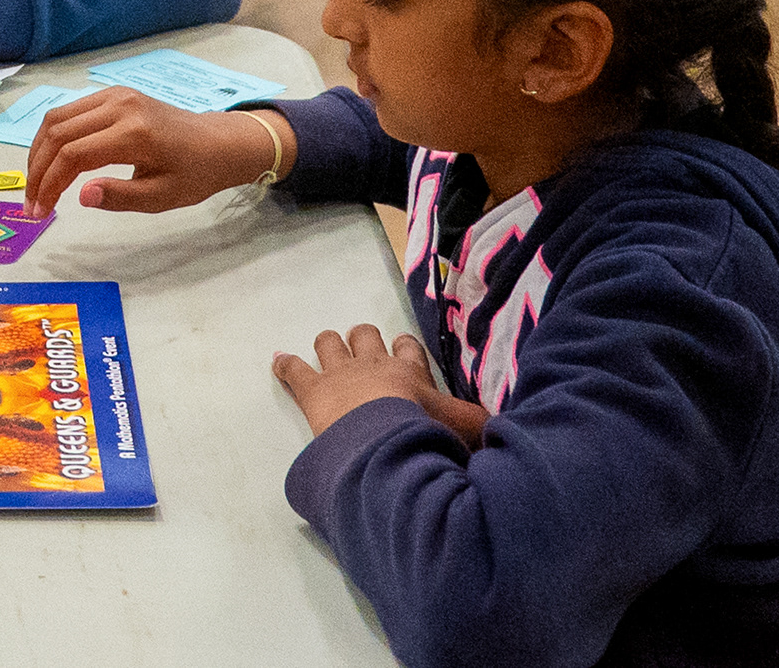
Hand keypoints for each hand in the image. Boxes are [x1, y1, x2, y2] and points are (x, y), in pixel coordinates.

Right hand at [23, 90, 282, 218]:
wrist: (217, 142)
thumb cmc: (194, 174)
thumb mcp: (163, 197)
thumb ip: (120, 197)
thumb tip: (80, 196)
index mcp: (134, 133)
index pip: (74, 154)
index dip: (49, 184)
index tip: (39, 213)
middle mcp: (119, 106)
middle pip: (58, 133)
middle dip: (37, 170)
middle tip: (32, 204)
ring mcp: (114, 94)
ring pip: (57, 118)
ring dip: (39, 151)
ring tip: (36, 184)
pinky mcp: (112, 93)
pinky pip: (69, 111)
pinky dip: (52, 136)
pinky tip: (51, 161)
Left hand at [275, 325, 482, 445]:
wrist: (387, 443)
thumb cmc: (428, 436)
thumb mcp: (467, 432)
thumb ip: (480, 429)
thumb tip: (501, 433)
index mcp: (410, 372)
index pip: (408, 348)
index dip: (403, 348)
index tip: (401, 349)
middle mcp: (374, 364)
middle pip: (365, 335)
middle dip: (363, 340)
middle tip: (363, 352)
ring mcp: (341, 373)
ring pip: (330, 342)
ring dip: (328, 346)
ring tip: (327, 353)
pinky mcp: (313, 390)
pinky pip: (293, 369)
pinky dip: (285, 365)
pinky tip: (277, 362)